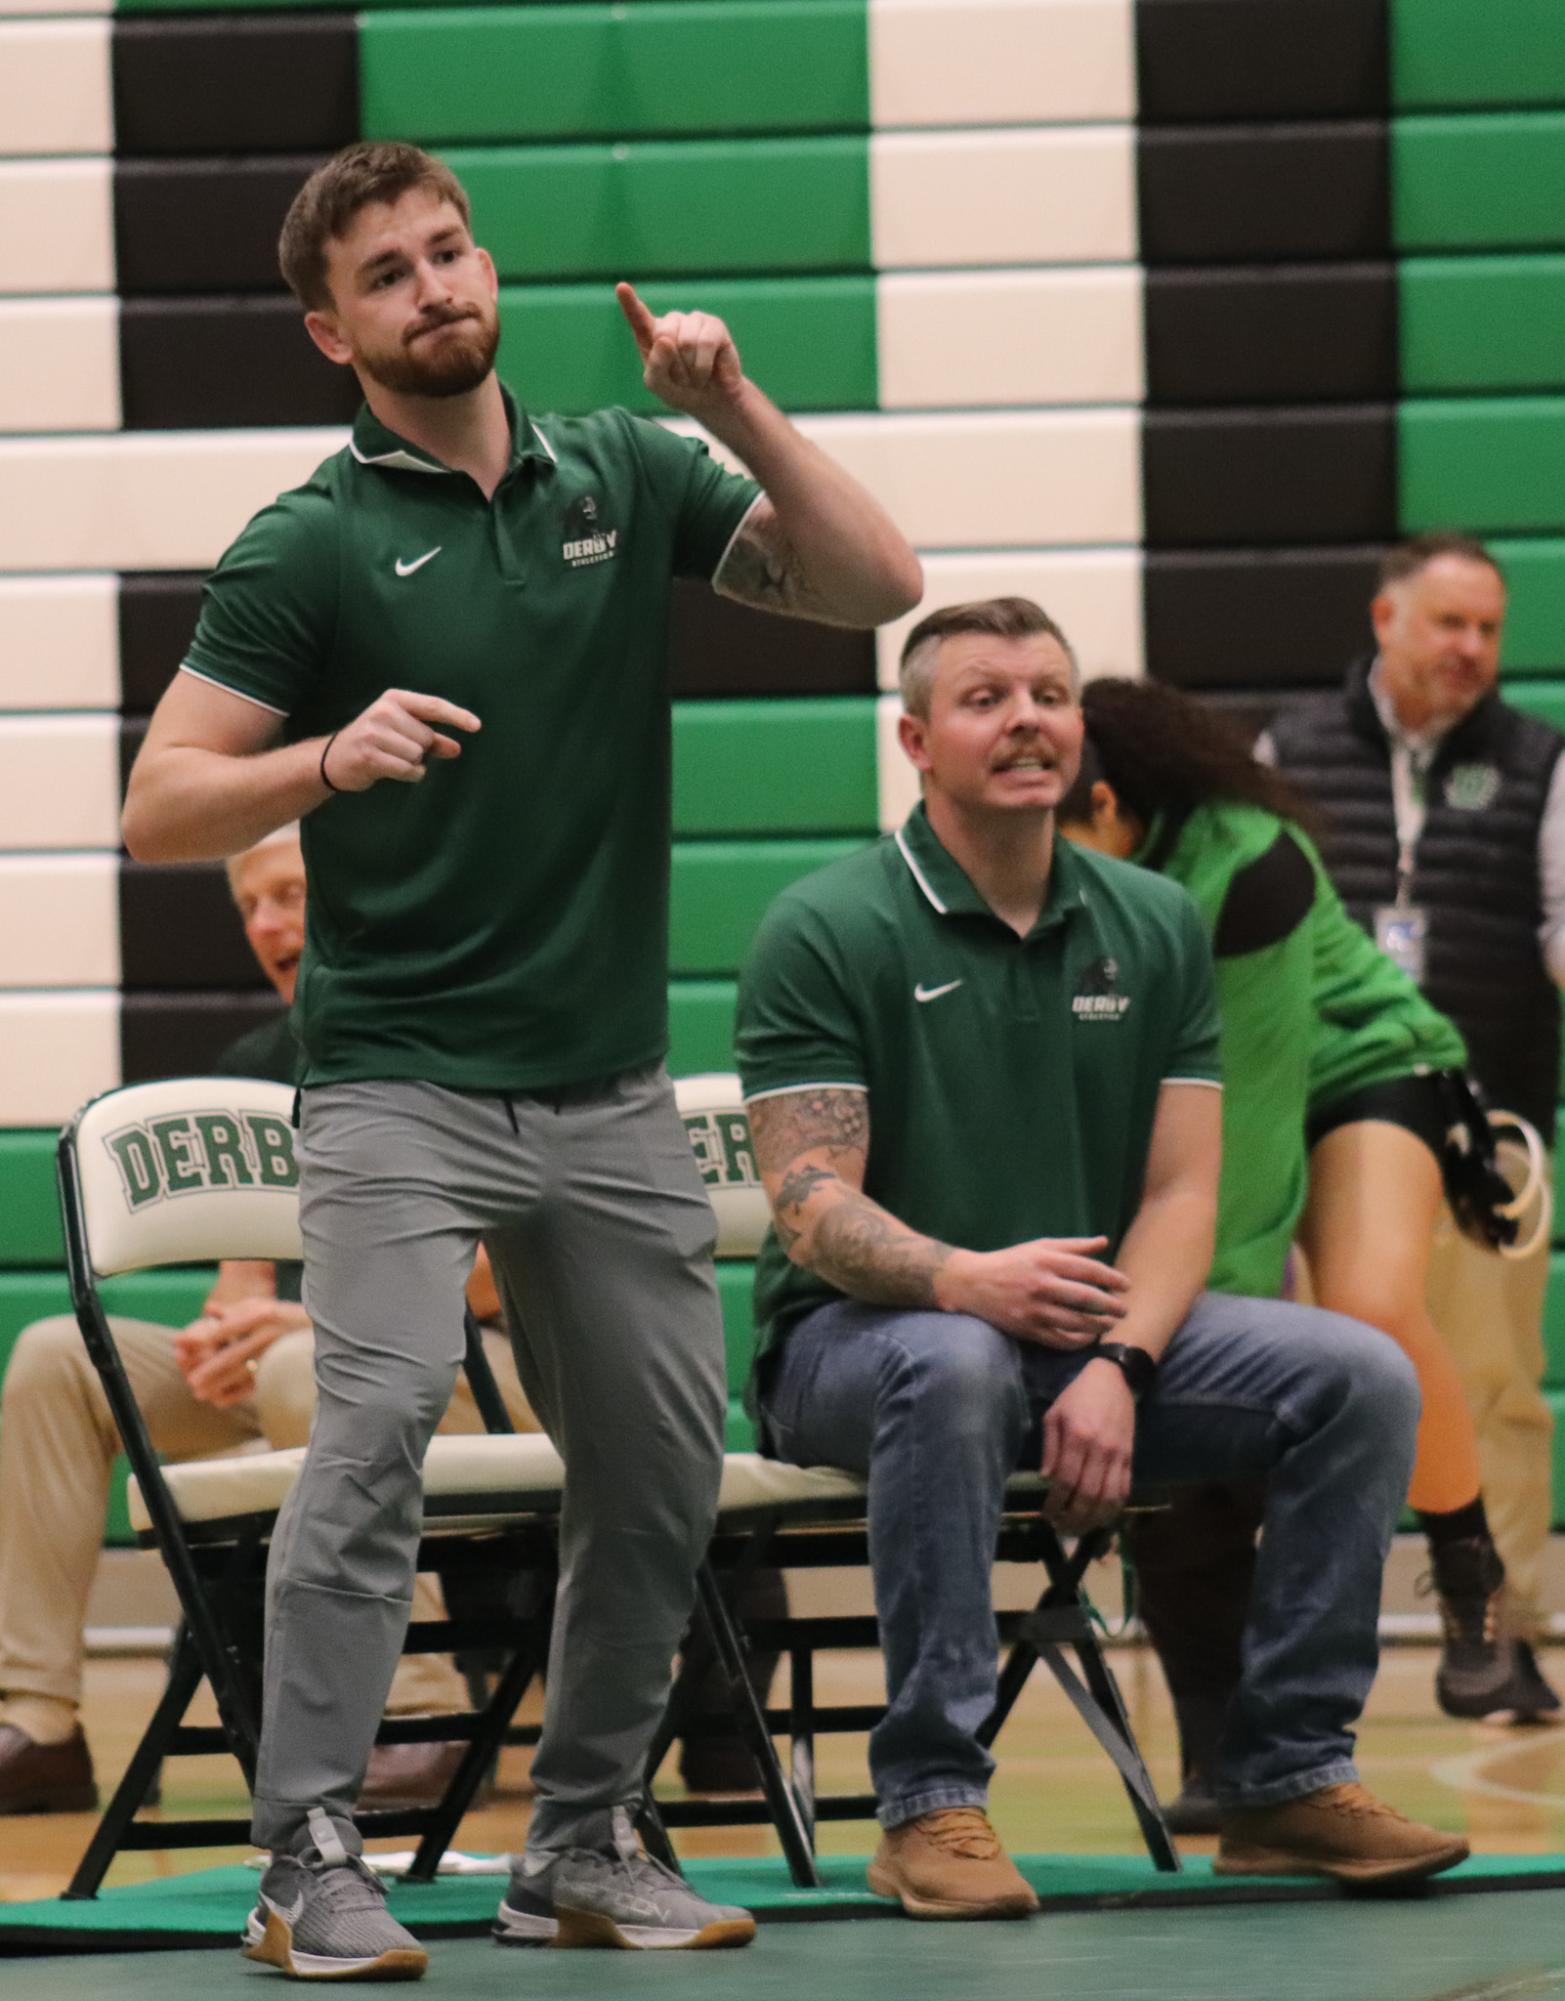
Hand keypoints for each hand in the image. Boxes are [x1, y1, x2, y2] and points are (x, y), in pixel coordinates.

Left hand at [174, 1298, 310, 1407]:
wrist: (327, 1330)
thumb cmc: (289, 1317)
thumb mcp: (265, 1306)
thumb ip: (236, 1310)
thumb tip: (209, 1310)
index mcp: (261, 1314)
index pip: (225, 1327)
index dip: (200, 1336)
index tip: (178, 1342)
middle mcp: (269, 1333)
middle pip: (232, 1354)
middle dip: (209, 1369)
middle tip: (191, 1381)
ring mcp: (277, 1353)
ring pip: (243, 1373)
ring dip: (219, 1385)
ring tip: (200, 1393)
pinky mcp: (283, 1369)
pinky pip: (256, 1385)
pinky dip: (236, 1394)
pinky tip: (220, 1401)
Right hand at [320, 689, 480, 793]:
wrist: (333, 758)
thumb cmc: (374, 742)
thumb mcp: (401, 732)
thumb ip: (432, 739)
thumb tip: (457, 748)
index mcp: (394, 699)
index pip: (433, 706)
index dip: (457, 716)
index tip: (477, 726)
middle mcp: (384, 711)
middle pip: (427, 737)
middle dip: (420, 749)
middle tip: (396, 749)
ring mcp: (374, 733)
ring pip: (418, 755)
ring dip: (412, 763)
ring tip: (391, 759)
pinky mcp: (370, 755)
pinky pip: (409, 769)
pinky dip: (408, 774)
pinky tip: (390, 770)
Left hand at [616, 283, 742, 419]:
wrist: (712, 402)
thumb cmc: (681, 391)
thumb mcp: (659, 385)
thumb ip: (655, 366)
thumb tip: (666, 340)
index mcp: (651, 334)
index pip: (638, 316)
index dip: (630, 302)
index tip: (622, 288)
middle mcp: (671, 322)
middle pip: (663, 334)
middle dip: (673, 365)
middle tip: (681, 379)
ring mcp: (693, 320)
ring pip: (686, 341)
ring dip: (690, 369)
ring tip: (694, 376)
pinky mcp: (715, 325)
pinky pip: (706, 343)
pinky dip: (703, 366)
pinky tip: (707, 373)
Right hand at [936, 1237, 1128, 1348]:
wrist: (972, 1283)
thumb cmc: (1010, 1262)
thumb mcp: (1039, 1247)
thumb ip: (1073, 1246)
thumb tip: (1104, 1242)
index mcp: (1046, 1260)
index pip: (1088, 1270)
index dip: (1111, 1278)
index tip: (1126, 1286)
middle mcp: (1041, 1284)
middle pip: (1086, 1297)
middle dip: (1110, 1305)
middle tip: (1124, 1310)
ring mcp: (1034, 1309)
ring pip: (1075, 1321)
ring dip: (1098, 1325)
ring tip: (1111, 1324)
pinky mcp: (1027, 1329)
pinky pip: (1059, 1339)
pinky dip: (1077, 1341)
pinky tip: (1088, 1338)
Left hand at [1041, 1360, 1135, 1533]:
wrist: (1115, 1379)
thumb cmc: (1078, 1395)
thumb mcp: (1054, 1414)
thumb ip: (1050, 1447)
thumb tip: (1047, 1479)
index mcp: (1077, 1436)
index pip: (1066, 1480)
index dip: (1055, 1502)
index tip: (1046, 1514)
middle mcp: (1100, 1449)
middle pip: (1088, 1494)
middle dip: (1073, 1517)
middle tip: (1060, 1528)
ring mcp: (1118, 1455)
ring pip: (1108, 1498)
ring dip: (1093, 1519)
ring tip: (1079, 1528)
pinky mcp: (1130, 1457)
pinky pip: (1125, 1489)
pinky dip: (1114, 1508)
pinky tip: (1101, 1517)